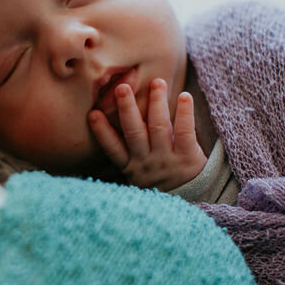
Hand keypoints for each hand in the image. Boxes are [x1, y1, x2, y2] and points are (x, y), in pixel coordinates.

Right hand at [88, 78, 206, 190]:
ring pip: (159, 128)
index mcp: (131, 166)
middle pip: (134, 133)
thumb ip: (128, 154)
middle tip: (122, 88)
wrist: (192, 201)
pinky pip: (185, 133)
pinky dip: (184, 113)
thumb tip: (108, 125)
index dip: (102, 132)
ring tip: (157, 82)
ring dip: (156, 103)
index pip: (113, 148)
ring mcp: (167, 159)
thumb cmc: (162, 183)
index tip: (92, 114)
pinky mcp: (189, 158)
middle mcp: (147, 162)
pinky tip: (185, 96)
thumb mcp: (139, 176)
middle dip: (127, 109)